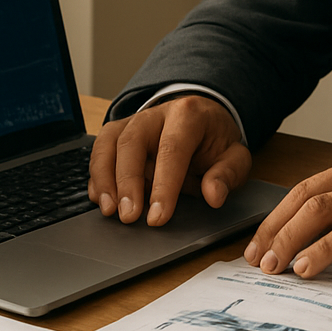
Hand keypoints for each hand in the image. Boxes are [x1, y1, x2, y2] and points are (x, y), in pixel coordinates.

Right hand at [89, 94, 251, 225]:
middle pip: (132, 142)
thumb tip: (213, 195)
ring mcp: (133, 121)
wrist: (201, 117)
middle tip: (128, 217)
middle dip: (127, 182)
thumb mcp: (234, 155)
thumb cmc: (214, 140)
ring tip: (109, 210)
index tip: (158, 217)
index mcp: (188, 115)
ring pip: (109, 144)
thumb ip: (227, 174)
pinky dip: (97, 176)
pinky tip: (100, 199)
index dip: (163, 185)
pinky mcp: (117, 132)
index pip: (172, 149)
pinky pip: (100, 150)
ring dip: (105, 179)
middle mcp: (156, 114)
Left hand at [242, 149, 331, 278]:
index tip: (259, 242)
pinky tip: (307, 267)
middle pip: (305, 196)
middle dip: (273, 229)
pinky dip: (323, 249)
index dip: (277, 216)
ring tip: (272, 267)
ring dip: (289, 239)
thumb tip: (330, 233)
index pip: (308, 187)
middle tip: (254, 259)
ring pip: (321, 210)